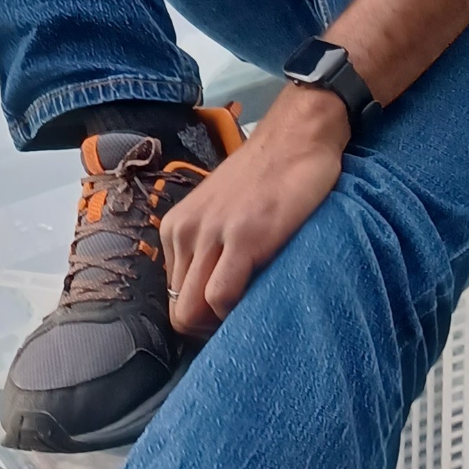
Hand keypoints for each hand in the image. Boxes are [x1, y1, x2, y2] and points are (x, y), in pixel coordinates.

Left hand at [163, 87, 349, 335]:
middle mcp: (185, 232)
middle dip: (208, 331)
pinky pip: (222, 297)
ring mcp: (211, 234)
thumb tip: (211, 295)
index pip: (173, 298)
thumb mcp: (220, 211)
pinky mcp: (243, 237)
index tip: (229, 319)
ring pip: (192, 311)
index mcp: (176, 228)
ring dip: (222, 325)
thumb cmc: (266, 178)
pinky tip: (261, 303)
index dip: (201, 318)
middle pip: (178, 311)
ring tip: (253, 315)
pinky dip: (237, 313)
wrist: (296, 137)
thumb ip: (209, 246)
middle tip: (242, 327)